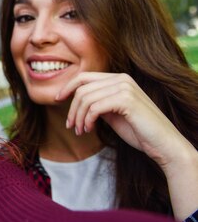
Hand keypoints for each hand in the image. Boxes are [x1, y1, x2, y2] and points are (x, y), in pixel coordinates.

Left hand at [58, 72, 188, 167]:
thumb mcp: (113, 113)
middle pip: (82, 88)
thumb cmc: (138, 130)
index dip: (67, 87)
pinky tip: (88, 129)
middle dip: (71, 108)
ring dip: (78, 117)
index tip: (57, 99)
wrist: (163, 144)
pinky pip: (94, 107)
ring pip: (85, 98)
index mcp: (119, 79)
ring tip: (80, 131)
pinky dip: (87, 119)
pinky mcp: (126, 100)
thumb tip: (77, 99)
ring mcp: (124, 88)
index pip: (84, 77)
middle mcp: (121, 79)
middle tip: (70, 126)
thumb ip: (99, 102)